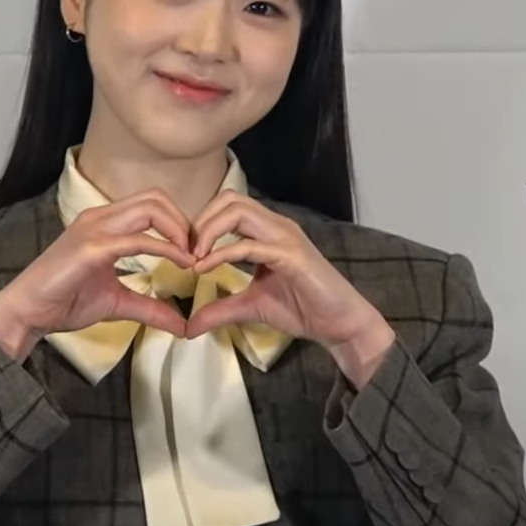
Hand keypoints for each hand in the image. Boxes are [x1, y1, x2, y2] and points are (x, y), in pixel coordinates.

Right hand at [0, 188, 197, 354]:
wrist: (26, 312)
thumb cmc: (62, 301)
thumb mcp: (116, 303)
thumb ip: (149, 308)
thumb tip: (182, 324)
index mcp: (104, 223)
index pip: (151, 203)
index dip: (179, 222)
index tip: (194, 251)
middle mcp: (99, 218)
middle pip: (155, 198)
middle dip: (184, 221)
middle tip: (198, 251)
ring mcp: (94, 229)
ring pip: (150, 208)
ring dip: (179, 230)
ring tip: (192, 256)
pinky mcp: (91, 248)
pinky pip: (139, 240)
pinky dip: (166, 249)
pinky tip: (182, 264)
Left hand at [185, 190, 395, 386]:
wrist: (341, 324)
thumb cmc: (304, 309)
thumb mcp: (251, 307)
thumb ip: (220, 310)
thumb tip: (189, 326)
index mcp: (268, 230)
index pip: (227, 206)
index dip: (201, 223)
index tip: (184, 252)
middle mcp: (277, 225)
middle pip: (229, 199)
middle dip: (201, 221)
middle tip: (185, 252)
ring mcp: (285, 237)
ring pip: (238, 211)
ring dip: (208, 231)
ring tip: (194, 258)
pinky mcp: (292, 255)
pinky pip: (250, 245)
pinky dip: (222, 253)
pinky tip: (205, 268)